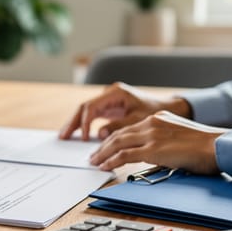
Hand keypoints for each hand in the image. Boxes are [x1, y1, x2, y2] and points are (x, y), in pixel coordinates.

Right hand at [59, 82, 191, 140]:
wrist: (168, 107)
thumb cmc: (155, 111)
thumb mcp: (138, 120)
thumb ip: (119, 126)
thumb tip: (99, 134)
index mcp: (116, 93)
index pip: (92, 106)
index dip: (85, 123)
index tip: (84, 138)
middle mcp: (109, 94)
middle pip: (85, 107)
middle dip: (73, 122)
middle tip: (63, 136)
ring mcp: (108, 100)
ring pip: (86, 111)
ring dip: (76, 123)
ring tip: (65, 136)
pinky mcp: (110, 107)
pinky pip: (93, 115)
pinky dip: (85, 125)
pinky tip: (78, 135)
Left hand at [88, 111, 225, 172]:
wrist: (218, 146)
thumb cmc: (206, 146)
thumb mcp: (180, 137)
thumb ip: (164, 142)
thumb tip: (157, 155)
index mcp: (158, 118)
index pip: (129, 128)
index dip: (114, 139)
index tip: (105, 147)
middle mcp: (152, 123)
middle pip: (119, 135)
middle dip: (103, 146)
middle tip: (93, 156)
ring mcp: (151, 135)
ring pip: (118, 143)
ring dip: (103, 154)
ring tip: (94, 163)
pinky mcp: (153, 149)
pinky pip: (125, 155)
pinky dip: (112, 161)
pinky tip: (105, 167)